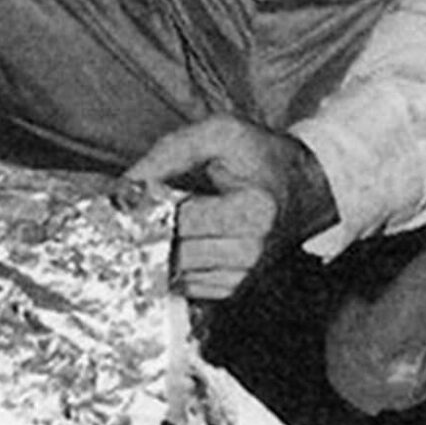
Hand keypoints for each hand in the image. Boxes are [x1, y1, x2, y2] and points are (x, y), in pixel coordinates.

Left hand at [122, 116, 335, 301]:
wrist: (303, 189)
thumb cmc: (260, 157)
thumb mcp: (219, 133)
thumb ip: (168, 155)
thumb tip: (123, 190)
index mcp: (253, 213)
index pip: (176, 220)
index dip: (145, 208)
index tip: (127, 198)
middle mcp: (252, 253)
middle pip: (171, 252)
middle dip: (147, 231)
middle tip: (138, 211)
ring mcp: (244, 277)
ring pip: (172, 273)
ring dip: (157, 251)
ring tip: (162, 223)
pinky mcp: (234, 291)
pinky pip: (184, 286)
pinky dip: (173, 266)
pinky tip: (179, 242)